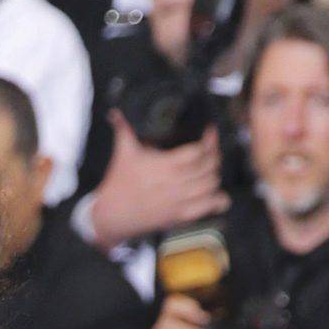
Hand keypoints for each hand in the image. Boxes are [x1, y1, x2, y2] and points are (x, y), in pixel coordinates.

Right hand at [88, 114, 227, 248]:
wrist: (109, 215)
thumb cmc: (117, 184)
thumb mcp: (123, 153)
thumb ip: (124, 129)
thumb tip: (116, 112)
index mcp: (164, 165)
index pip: (197, 151)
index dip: (209, 140)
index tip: (209, 132)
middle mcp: (174, 183)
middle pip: (208, 167)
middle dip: (214, 156)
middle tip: (212, 151)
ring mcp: (177, 201)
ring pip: (210, 185)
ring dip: (215, 176)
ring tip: (212, 170)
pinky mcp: (177, 216)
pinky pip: (206, 208)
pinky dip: (217, 201)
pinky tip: (219, 196)